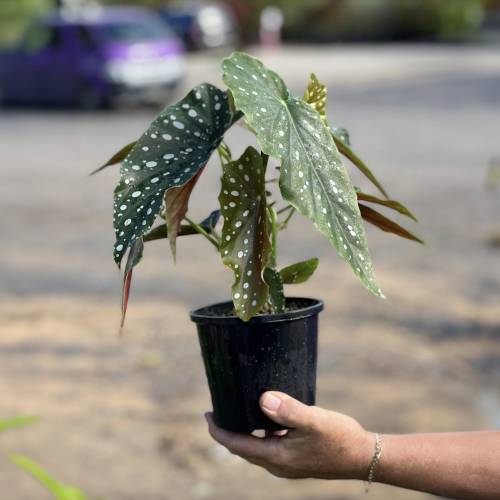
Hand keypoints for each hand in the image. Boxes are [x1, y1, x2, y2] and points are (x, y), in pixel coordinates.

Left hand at [205, 391, 373, 479]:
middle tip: (217, 410)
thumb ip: (288, 411)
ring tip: (238, 410)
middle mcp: (278, 463)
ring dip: (243, 431)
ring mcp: (287, 463)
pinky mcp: (296, 458)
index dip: (218, 431)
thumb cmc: (340, 438)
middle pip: (243, 448)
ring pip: (256, 447)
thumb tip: (263, 400)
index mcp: (277, 457)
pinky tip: (267, 416)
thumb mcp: (314, 421)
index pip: (237, 445)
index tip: (207, 414)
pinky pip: (269, 445)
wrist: (364, 457)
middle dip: (227, 431)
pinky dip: (260, 432)